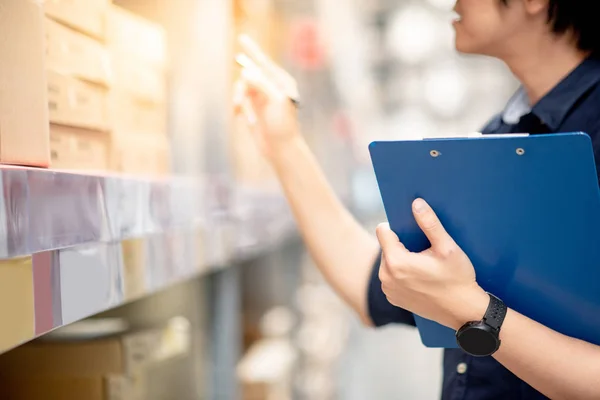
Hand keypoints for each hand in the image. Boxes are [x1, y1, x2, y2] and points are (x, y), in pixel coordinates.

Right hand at [233, 34, 300, 159]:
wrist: (281, 149)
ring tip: (241, 114)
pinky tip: (242, 118)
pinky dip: (239, 108)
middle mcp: (270, 87)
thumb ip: (261, 84)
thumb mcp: (274, 101)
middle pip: (248, 75)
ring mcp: (261, 98)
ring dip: (239, 100)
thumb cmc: (283, 125)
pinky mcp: (252, 109)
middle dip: (242, 88)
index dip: (252, 50)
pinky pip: (240, 101)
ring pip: (241, 88)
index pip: (264, 62)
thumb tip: (246, 72)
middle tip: (239, 102)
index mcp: (281, 82)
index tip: (242, 38)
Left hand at [376, 198, 488, 329]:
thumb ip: (430, 224)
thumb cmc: (458, 279)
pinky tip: (421, 278)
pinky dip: (402, 274)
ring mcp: (388, 290)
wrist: (464, 312)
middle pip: (386, 247)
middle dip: (402, 244)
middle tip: (424, 251)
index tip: (412, 230)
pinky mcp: (393, 298)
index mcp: (396, 262)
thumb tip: (416, 203)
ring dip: (401, 259)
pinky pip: (391, 277)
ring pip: (388, 262)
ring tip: (424, 265)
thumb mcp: (447, 248)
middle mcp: (386, 277)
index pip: (383, 231)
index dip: (397, 226)